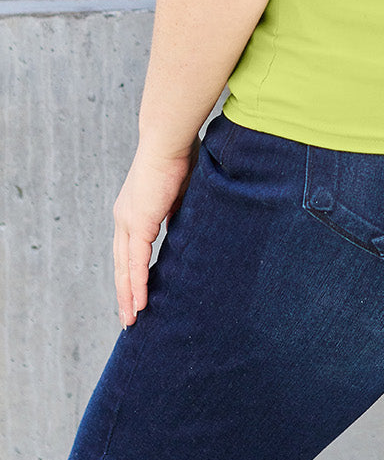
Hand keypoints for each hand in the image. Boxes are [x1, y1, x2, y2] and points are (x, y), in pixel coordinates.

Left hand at [112, 138, 199, 326]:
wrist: (169, 139)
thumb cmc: (180, 156)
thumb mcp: (180, 193)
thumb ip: (178, 214)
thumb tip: (186, 232)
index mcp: (133, 209)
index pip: (128, 249)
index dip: (131, 272)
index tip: (135, 293)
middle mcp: (124, 218)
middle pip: (120, 264)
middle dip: (124, 293)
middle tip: (128, 318)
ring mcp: (128, 221)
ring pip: (124, 268)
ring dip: (128, 296)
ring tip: (132, 320)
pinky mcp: (137, 223)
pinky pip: (135, 261)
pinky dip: (137, 283)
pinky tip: (141, 303)